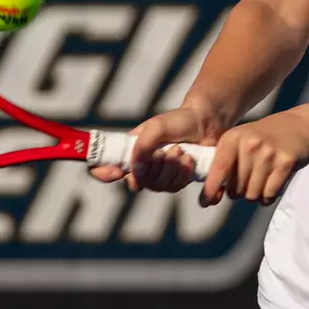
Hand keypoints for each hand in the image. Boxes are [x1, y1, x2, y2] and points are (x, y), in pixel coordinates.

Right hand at [89, 106, 221, 191]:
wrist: (205, 124)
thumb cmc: (178, 121)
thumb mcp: (155, 127)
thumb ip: (141, 146)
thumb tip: (135, 170)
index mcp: (129, 151)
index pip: (103, 168)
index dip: (103, 174)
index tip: (117, 171)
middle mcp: (141, 166)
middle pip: (137, 182)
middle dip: (155, 167)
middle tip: (167, 150)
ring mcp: (159, 175)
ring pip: (157, 187)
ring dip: (171, 169)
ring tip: (180, 151)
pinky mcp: (176, 180)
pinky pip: (174, 188)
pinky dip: (182, 173)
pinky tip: (189, 159)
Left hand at [201, 108, 308, 206]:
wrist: (302, 125)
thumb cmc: (266, 137)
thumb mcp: (242, 141)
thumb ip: (226, 164)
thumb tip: (211, 196)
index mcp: (233, 138)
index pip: (218, 170)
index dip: (210, 190)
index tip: (205, 203)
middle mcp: (249, 145)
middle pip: (235, 189)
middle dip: (239, 192)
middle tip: (249, 180)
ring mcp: (268, 154)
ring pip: (252, 195)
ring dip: (255, 195)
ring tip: (262, 180)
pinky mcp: (286, 163)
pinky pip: (269, 194)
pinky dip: (269, 197)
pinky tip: (272, 185)